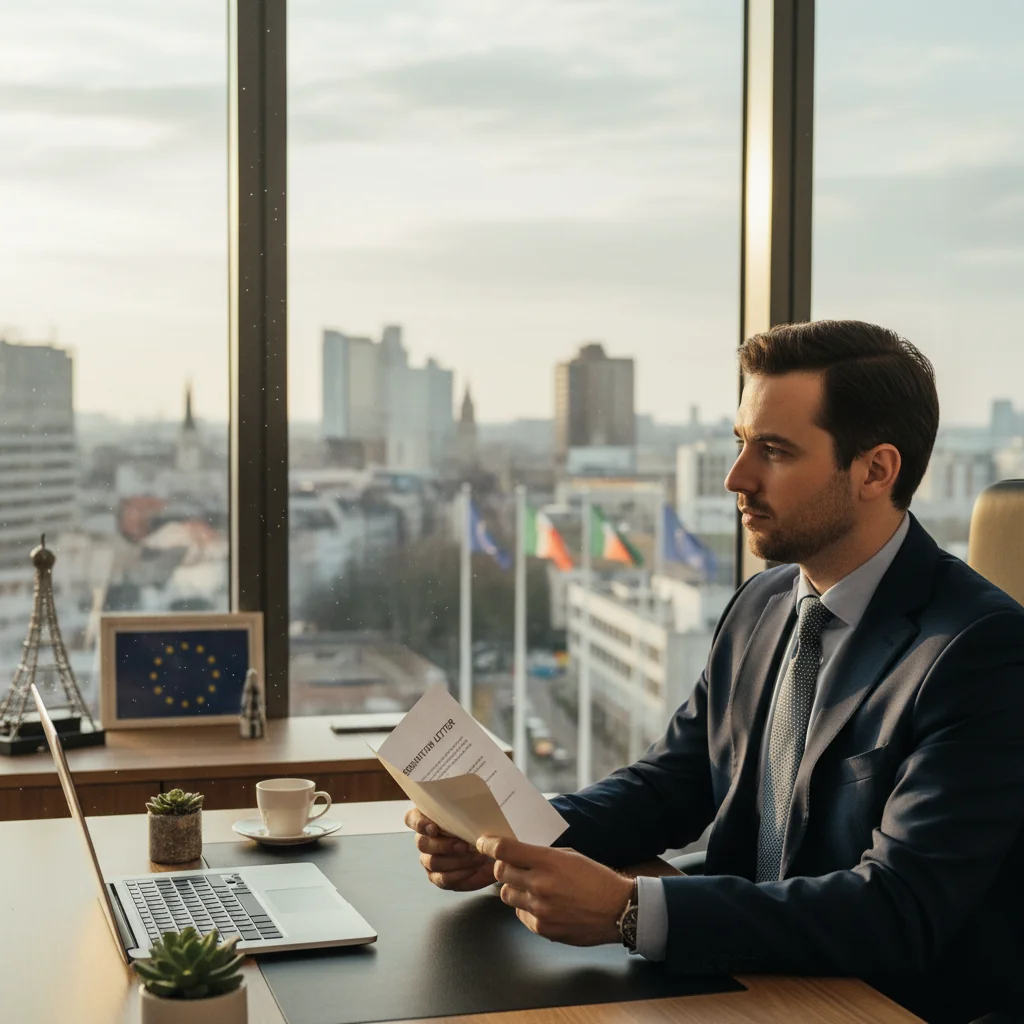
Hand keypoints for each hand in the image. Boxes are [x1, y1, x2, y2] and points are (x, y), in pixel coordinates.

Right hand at [405, 807, 494, 890]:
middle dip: (444, 845)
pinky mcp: (438, 877)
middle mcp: (425, 839)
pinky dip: (459, 874)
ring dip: (457, 861)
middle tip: (465, 845)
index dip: (419, 823)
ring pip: (433, 862)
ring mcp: (429, 859)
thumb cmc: (482, 826)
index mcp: (429, 818)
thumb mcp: (477, 812)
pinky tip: (473, 868)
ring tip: (477, 857)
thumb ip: (467, 807)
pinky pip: (442, 879)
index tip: (434, 828)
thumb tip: (468, 801)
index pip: (412, 818)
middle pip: (422, 843)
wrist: (492, 850)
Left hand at [477, 835, 633, 945]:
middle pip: (500, 872)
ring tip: (531, 885)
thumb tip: (517, 852)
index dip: (489, 845)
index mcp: (547, 861)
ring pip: (506, 894)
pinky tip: (543, 904)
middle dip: (502, 866)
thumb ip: (541, 854)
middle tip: (512, 864)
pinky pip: (520, 914)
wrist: (617, 910)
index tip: (483, 843)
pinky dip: (525, 907)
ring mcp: (539, 909)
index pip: (504, 850)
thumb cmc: (596, 878)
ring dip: (513, 887)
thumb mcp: (570, 856)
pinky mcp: (542, 928)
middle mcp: (539, 885)